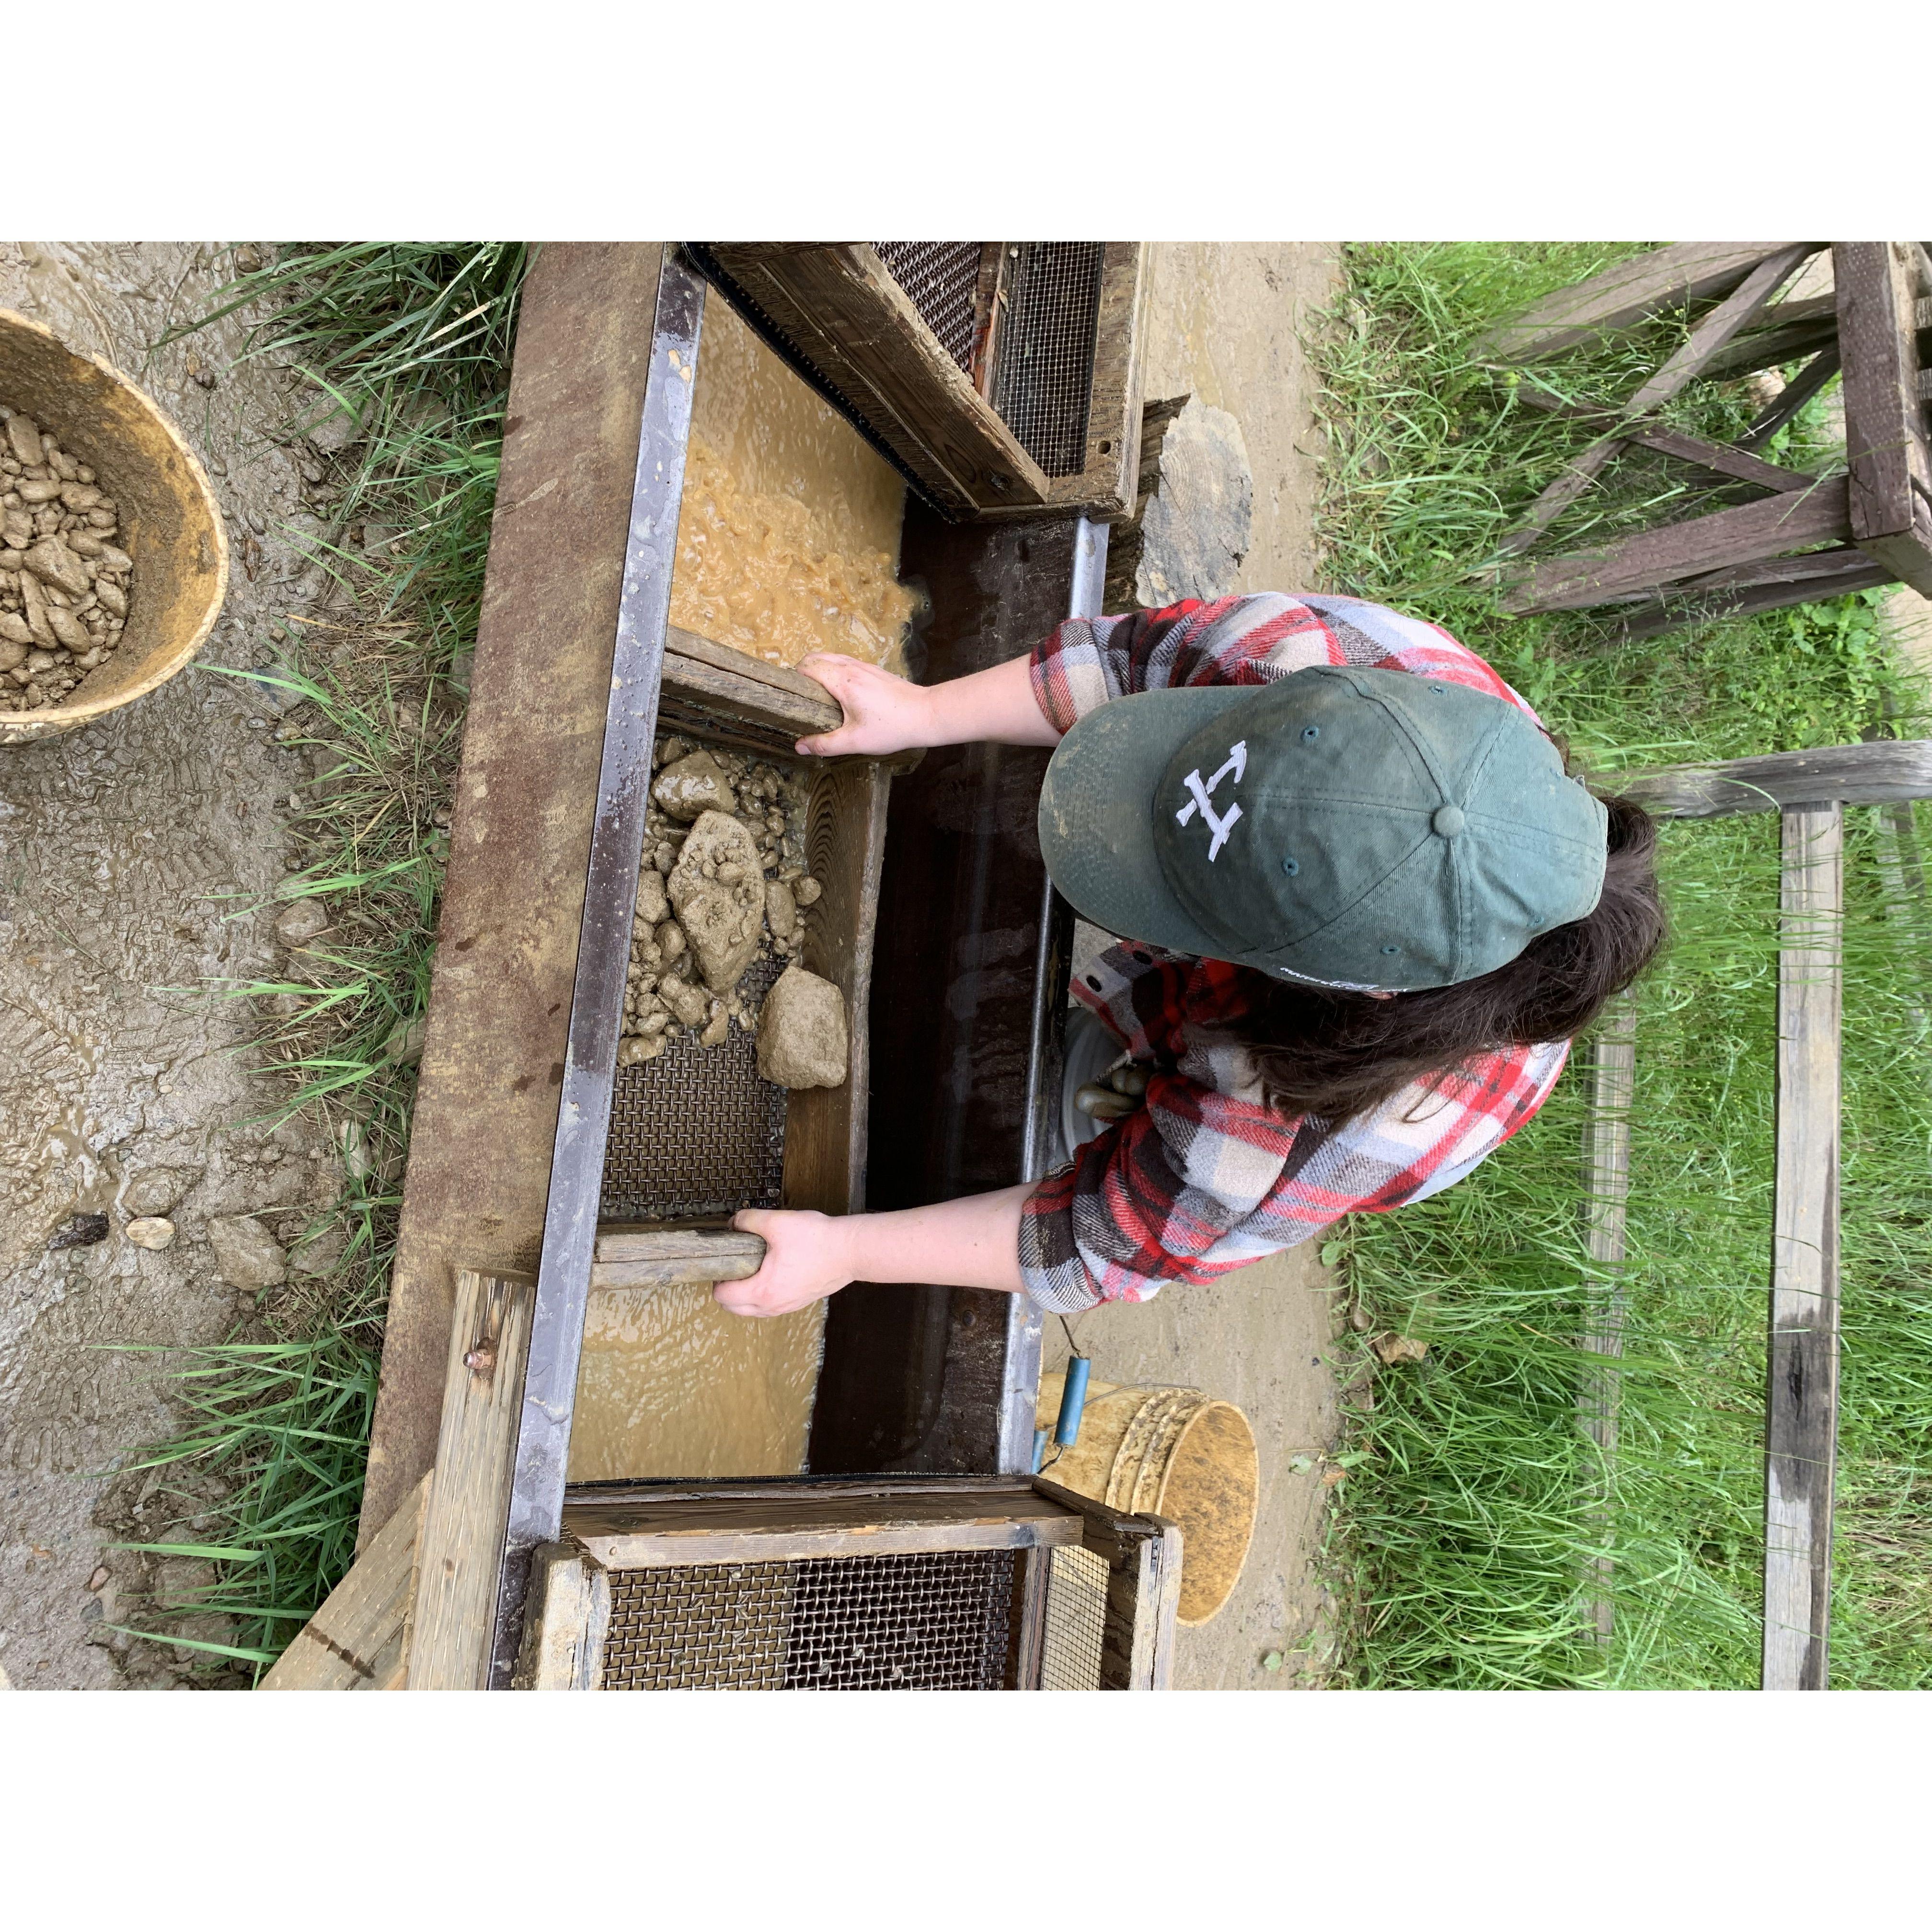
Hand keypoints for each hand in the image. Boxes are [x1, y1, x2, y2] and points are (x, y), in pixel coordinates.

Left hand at [717, 1207, 855, 1316]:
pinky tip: (771, 1271)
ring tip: (752, 1267)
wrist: (851, 1250)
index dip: (717, 1278)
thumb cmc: (817, 1239)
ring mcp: (787, 1307)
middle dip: (727, 1289)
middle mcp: (773, 1306)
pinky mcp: (799, 1302)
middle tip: (735, 1264)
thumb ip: (748, 1220)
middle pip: (733, 1309)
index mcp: (763, 1291)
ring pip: (752, 1310)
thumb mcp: (777, 1222)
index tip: (725, 1260)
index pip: (722, 1297)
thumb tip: (733, 1223)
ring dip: (744, 1294)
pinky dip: (762, 1295)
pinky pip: (770, 1306)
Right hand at [793, 653, 932, 757]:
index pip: (808, 666)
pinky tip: (839, 690)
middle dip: (803, 670)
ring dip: (819, 667)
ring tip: (815, 691)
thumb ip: (825, 744)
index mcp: (843, 681)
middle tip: (799, 693)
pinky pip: (847, 661)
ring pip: (832, 656)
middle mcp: (852, 667)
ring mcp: (865, 666)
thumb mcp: (854, 741)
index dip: (794, 676)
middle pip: (817, 656)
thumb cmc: (892, 728)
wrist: (926, 715)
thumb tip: (800, 747)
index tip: (790, 693)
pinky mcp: (875, 670)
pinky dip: (835, 668)